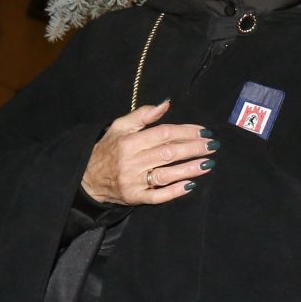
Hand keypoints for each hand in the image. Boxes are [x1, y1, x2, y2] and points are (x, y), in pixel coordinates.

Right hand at [79, 100, 215, 205]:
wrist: (87, 178)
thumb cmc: (108, 149)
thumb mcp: (119, 127)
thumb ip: (142, 115)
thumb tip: (166, 104)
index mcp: (128, 142)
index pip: (163, 134)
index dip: (186, 132)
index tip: (204, 131)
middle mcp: (131, 162)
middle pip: (168, 153)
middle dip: (193, 148)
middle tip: (212, 146)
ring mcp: (133, 181)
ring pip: (166, 175)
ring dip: (190, 169)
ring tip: (208, 163)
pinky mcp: (135, 197)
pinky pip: (158, 196)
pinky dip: (175, 191)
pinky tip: (191, 184)